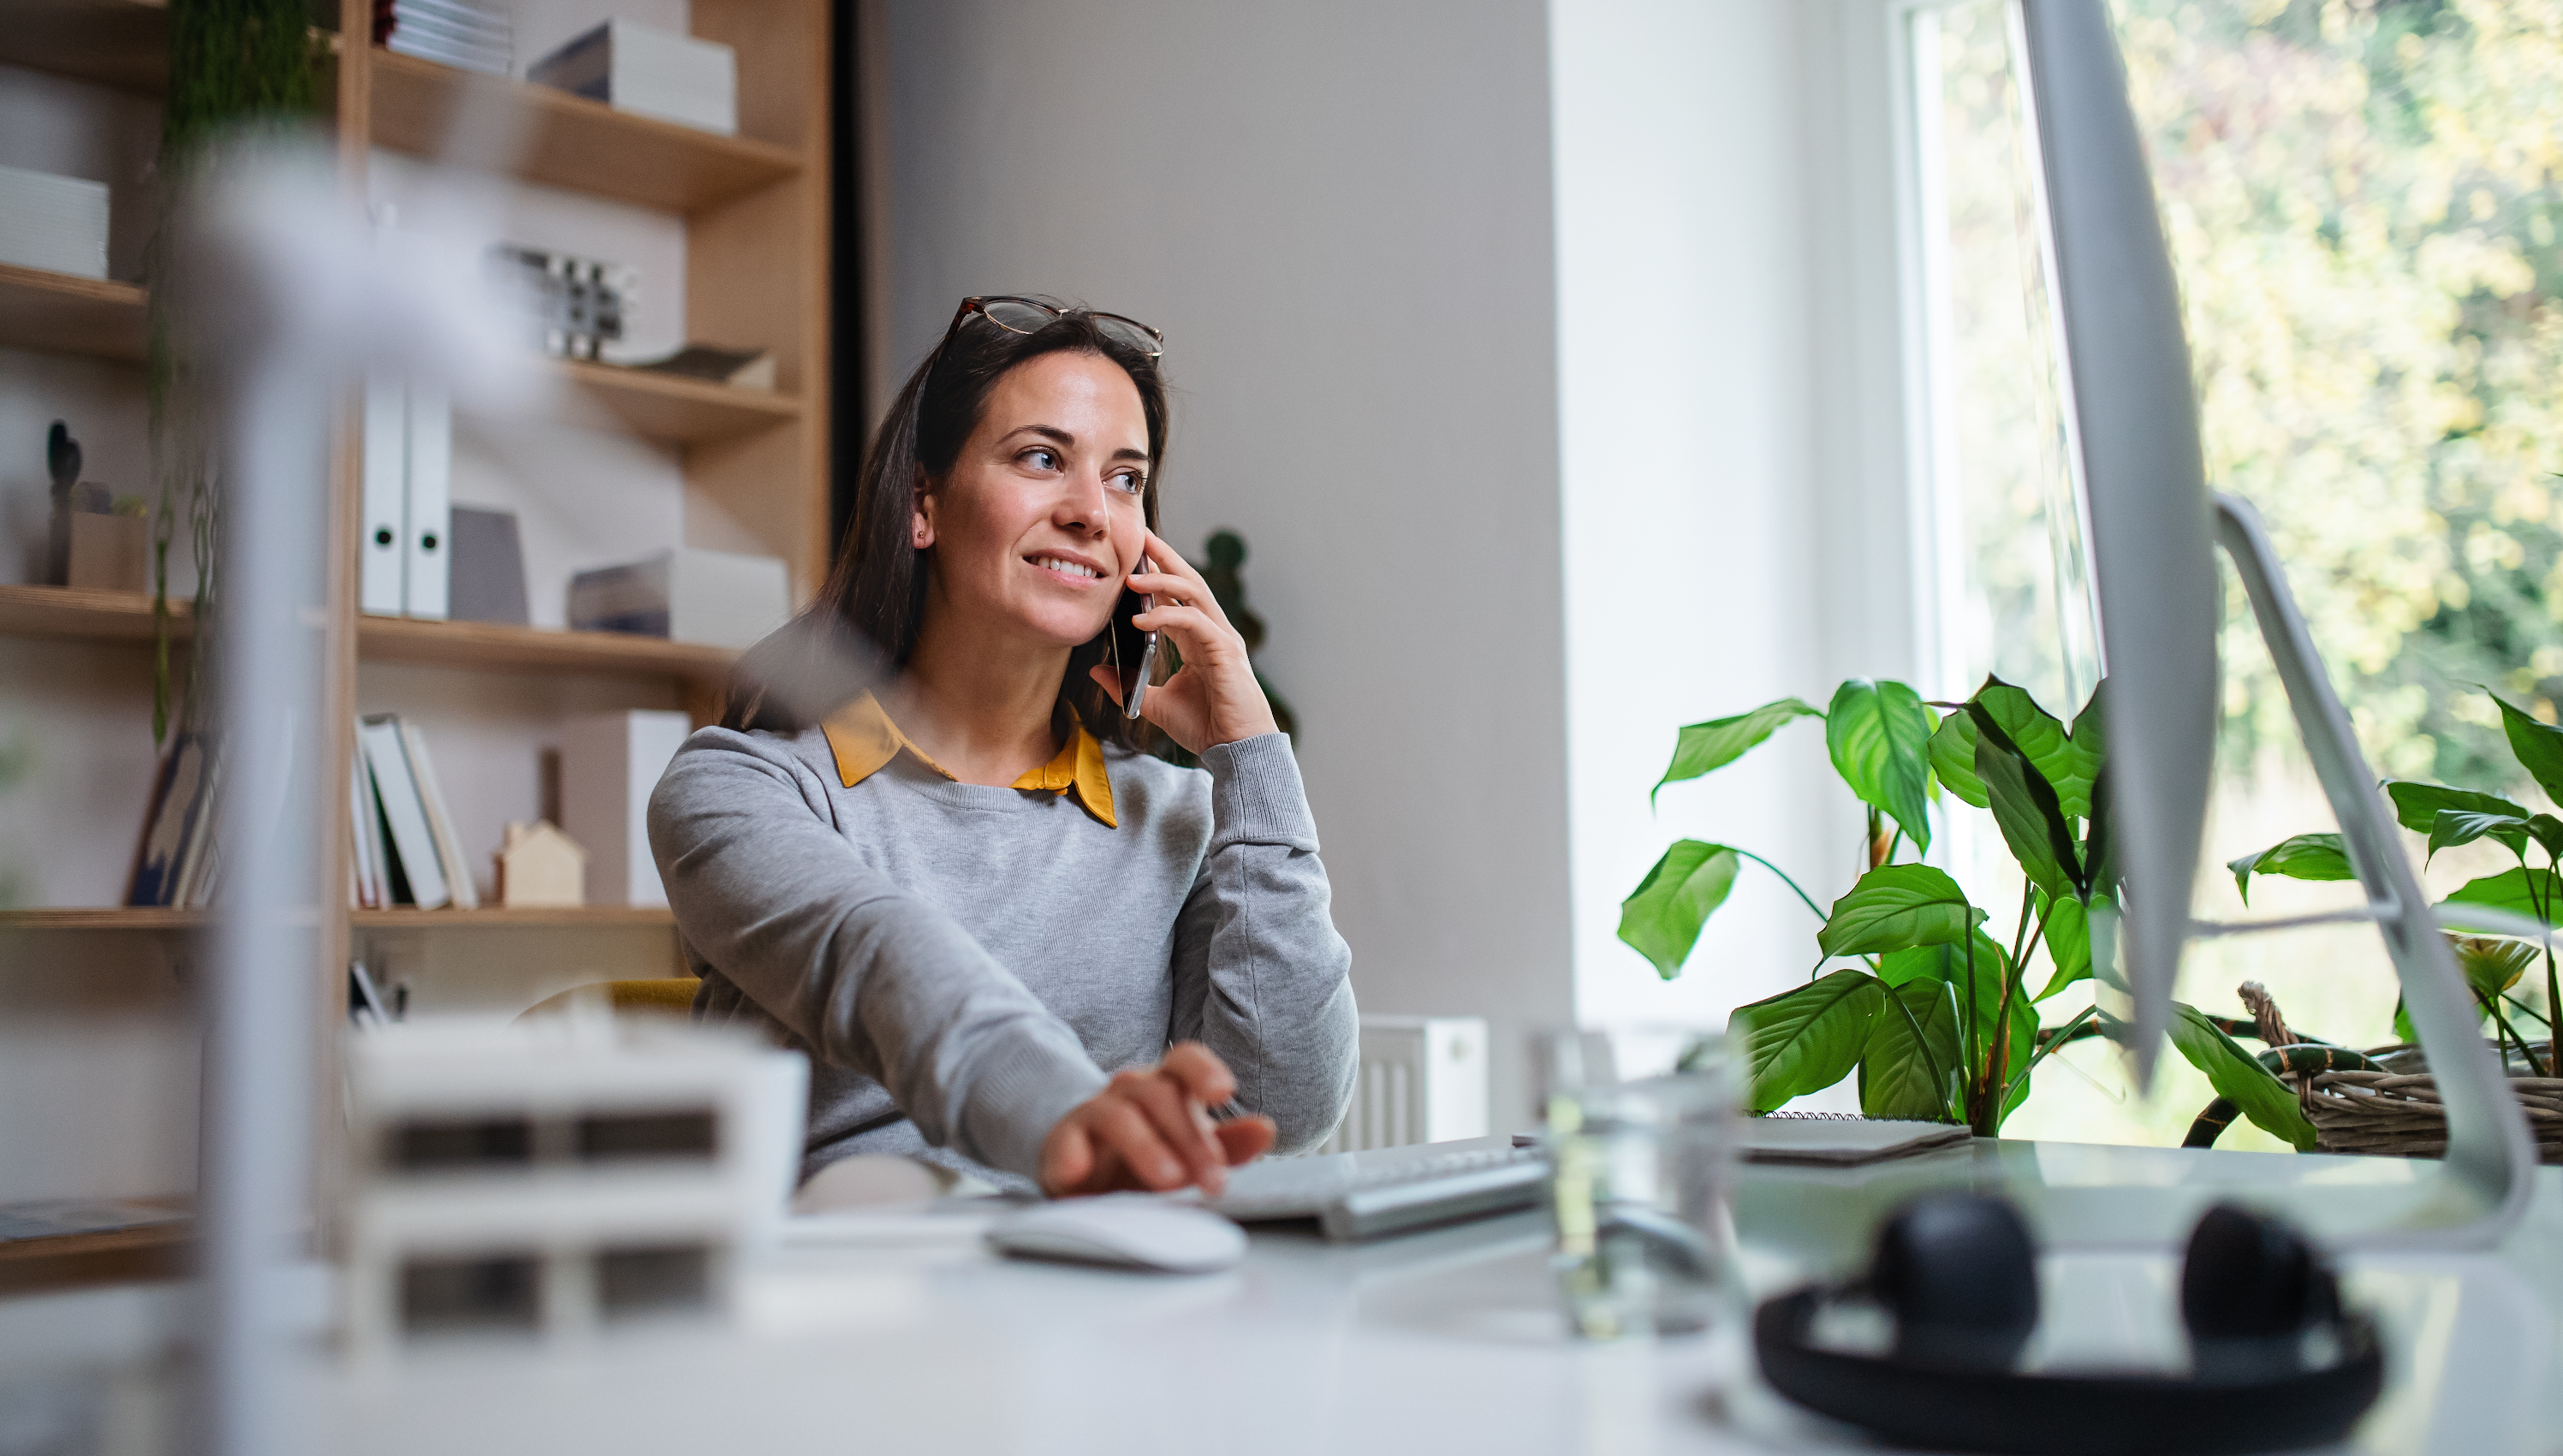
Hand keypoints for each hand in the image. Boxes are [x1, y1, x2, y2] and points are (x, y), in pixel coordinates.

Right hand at [1039, 1041, 1276, 1196]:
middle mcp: (1130, 1091)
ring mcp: (1094, 1113)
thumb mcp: (1189, 1151)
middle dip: (1191, 1139)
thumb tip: (1266, 1129)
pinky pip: (1066, 1143)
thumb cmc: (1149, 1152)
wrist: (1084, 1164)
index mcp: (1166, 1086)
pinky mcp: (1063, 1143)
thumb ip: (1228, 1143)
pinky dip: (1071, 1156)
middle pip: (1160, 1095)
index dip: (1203, 1070)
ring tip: (1169, 1180)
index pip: (1184, 1060)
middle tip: (1214, 1180)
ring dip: (1146, 1147)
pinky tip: (1077, 1173)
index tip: (1223, 1093)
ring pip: (1119, 1116)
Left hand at [1089, 529, 1280, 755]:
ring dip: (1163, 579)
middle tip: (1141, 537)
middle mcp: (1213, 632)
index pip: (1178, 596)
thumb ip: (1127, 685)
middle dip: (1165, 557)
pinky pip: (1194, 622)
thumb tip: (1095, 671)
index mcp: (1199, 640)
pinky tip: (1140, 619)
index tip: (1135, 555)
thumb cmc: (1205, 727)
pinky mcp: (1226, 651)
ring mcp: (1222, 638)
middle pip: (1190, 582)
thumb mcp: (1154, 703)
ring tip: (1132, 575)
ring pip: (1194, 594)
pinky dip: (1167, 616)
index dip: (1158, 573)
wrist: (1234, 751)